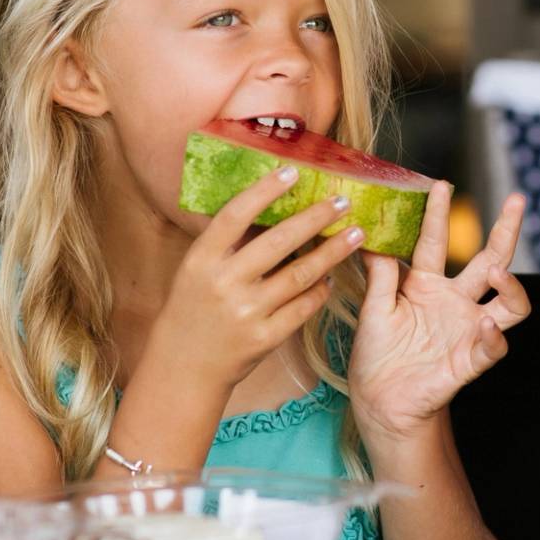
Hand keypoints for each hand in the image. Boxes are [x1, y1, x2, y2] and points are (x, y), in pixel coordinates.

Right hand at [154, 166, 368, 393]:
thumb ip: (226, 243)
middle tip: (343, 201)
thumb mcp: (196, 271)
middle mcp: (223, 284)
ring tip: (356, 234)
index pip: (235, 215)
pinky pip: (302, 308)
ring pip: (299, 275)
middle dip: (315, 218)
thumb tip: (268, 203)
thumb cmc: (192, 309)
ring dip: (332, 252)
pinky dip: (320, 291)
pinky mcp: (264, 338)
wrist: (183, 367)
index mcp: (201, 260)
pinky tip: (333, 277)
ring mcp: (246, 313)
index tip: (293, 171)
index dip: (264, 191)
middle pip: (278, 241)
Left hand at [349, 184, 531, 445]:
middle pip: (491, 260)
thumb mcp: (372, 310)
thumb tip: (370, 230)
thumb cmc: (377, 356)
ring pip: (509, 302)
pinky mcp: (470, 360)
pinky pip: (493, 346)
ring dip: (511, 284)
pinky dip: (494, 336)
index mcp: (426, 284)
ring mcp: (466, 329)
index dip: (439, 214)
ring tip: (499, 272)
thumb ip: (379, 273)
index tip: (440, 184)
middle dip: (506, 230)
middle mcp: (453, 301)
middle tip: (517, 201)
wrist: (380, 403)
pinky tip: (487, 326)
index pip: (436, 242)